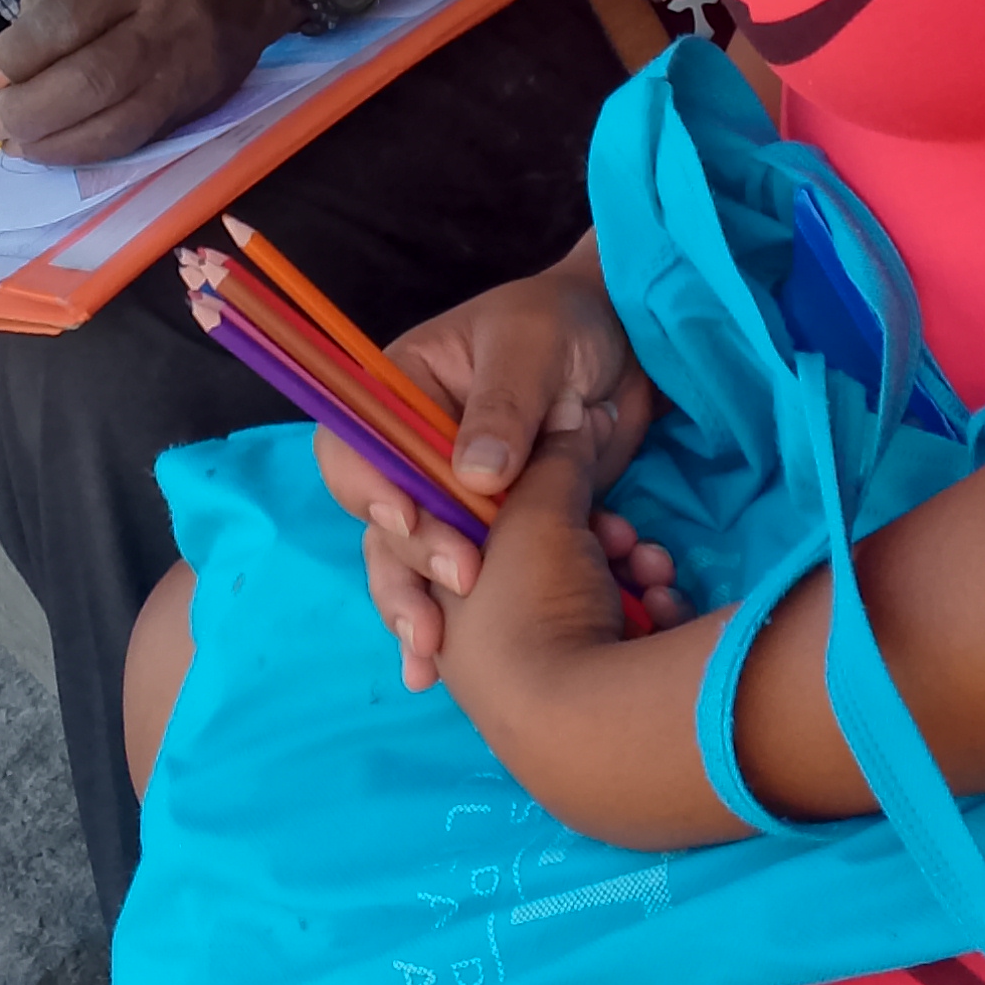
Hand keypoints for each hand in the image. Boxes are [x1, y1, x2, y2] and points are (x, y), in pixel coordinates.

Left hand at [0, 0, 289, 161]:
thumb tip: (13, 55)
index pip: (70, 18)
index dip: (22, 53)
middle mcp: (169, 20)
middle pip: (93, 81)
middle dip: (31, 109)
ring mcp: (190, 68)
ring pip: (117, 123)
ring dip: (56, 143)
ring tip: (17, 142)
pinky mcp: (200, 101)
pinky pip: (139, 137)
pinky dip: (90, 149)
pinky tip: (57, 145)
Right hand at [319, 243, 674, 688]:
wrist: (630, 345)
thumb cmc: (566, 323)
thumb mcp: (532, 344)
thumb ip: (504, 404)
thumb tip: (475, 478)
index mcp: (401, 393)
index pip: (355, 448)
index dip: (366, 489)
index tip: (407, 520)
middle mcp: (415, 454)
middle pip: (385, 523)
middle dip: (409, 569)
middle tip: (452, 595)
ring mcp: (456, 498)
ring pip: (424, 566)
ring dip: (430, 613)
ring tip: (433, 660)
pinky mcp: (502, 532)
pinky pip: (486, 582)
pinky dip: (492, 619)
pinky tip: (488, 661)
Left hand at [421, 430, 685, 814]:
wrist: (590, 728)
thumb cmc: (532, 606)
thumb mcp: (535, 509)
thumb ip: (549, 455)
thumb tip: (568, 414)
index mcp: (438, 590)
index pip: (464, 525)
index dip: (516, 491)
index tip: (558, 473)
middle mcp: (479, 636)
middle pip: (539, 559)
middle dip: (592, 539)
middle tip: (619, 533)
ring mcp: (536, 671)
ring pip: (587, 593)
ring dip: (628, 572)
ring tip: (651, 569)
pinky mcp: (593, 695)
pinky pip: (617, 633)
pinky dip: (644, 613)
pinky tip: (663, 604)